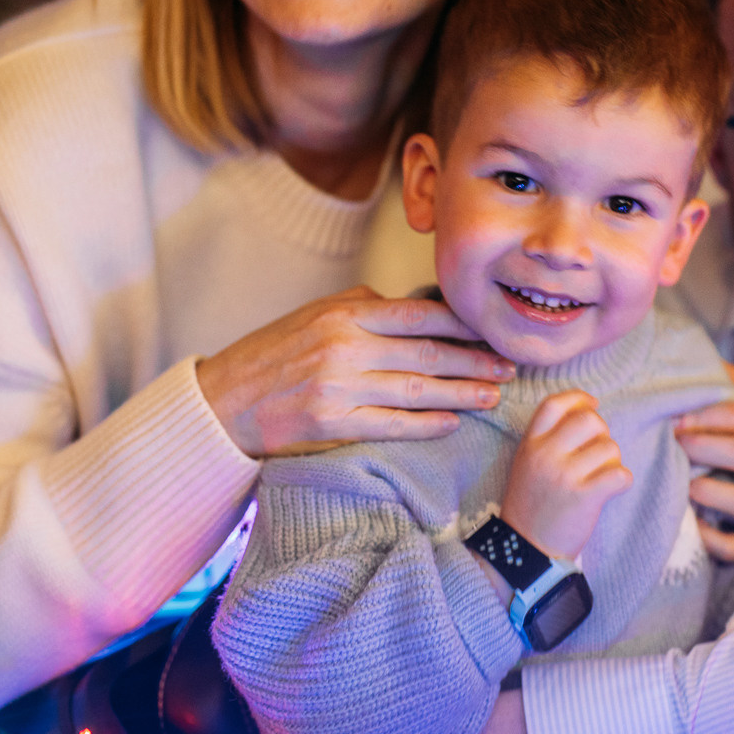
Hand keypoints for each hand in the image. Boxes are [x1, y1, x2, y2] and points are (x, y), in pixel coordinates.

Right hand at [196, 286, 512, 457]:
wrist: (223, 400)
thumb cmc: (274, 355)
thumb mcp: (315, 315)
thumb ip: (364, 309)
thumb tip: (415, 309)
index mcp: (345, 314)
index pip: (420, 315)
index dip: (464, 324)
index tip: (494, 330)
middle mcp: (345, 346)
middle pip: (428, 352)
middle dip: (476, 359)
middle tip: (510, 365)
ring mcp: (340, 386)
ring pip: (417, 389)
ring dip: (462, 393)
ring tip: (493, 395)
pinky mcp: (333, 424)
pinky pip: (393, 423)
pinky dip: (427, 422)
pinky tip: (452, 421)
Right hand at [499, 391, 630, 561]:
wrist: (526, 551)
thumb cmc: (533, 506)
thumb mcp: (528, 465)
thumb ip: (549, 440)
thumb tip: (588, 413)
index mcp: (530, 444)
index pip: (555, 403)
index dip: (578, 398)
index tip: (592, 404)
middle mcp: (546, 455)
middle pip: (589, 419)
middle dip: (602, 433)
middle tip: (598, 452)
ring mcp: (565, 475)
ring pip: (610, 448)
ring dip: (613, 461)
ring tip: (600, 478)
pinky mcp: (585, 497)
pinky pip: (621, 474)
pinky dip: (622, 481)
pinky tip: (611, 490)